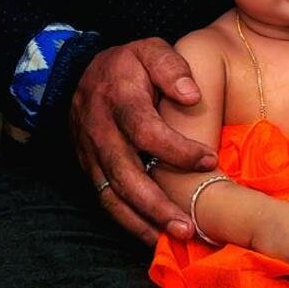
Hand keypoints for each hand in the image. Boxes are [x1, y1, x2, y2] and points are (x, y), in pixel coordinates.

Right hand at [71, 39, 217, 245]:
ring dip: (143, 221)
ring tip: (175, 237)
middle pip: (126, 174)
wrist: (80, 74)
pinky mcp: (89, 169)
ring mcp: (91, 154)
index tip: (209, 160)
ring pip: (113, 195)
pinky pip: (106, 201)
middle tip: (189, 225)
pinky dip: (128, 222)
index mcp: (118, 99)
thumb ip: (170, 67)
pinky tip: (153, 237)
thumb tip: (191, 95)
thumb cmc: (128, 65)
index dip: (177, 149)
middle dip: (157, 204)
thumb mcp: (149, 50)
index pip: (146, 130)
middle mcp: (101, 131)